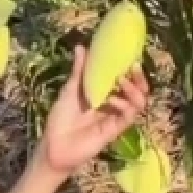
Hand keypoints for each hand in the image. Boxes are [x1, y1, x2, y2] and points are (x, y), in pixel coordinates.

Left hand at [37, 46, 149, 178]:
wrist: (54, 146)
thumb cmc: (60, 118)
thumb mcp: (70, 90)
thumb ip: (79, 71)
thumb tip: (81, 46)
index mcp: (103, 93)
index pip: (124, 79)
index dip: (130, 69)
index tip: (130, 58)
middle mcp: (113, 104)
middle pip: (136, 90)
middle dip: (138, 78)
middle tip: (134, 68)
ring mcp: (115, 117)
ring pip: (137, 102)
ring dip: (134, 90)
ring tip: (122, 82)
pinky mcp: (115, 130)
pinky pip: (128, 116)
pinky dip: (124, 105)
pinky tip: (113, 100)